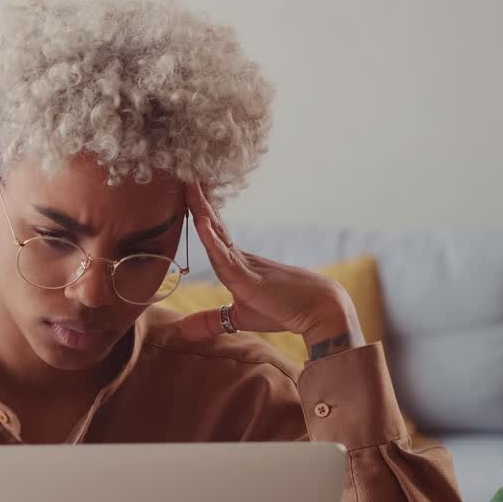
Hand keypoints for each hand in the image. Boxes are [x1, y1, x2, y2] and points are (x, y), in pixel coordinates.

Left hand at [176, 182, 364, 359]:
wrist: (320, 311)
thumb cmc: (284, 310)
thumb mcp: (239, 318)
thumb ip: (211, 321)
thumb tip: (182, 329)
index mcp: (236, 262)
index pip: (213, 232)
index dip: (200, 212)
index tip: (187, 189)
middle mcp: (240, 256)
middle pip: (213, 224)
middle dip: (197, 199)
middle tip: (184, 172)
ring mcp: (245, 265)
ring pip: (217, 233)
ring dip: (201, 209)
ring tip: (189, 184)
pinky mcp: (249, 280)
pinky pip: (225, 257)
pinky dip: (211, 239)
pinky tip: (201, 221)